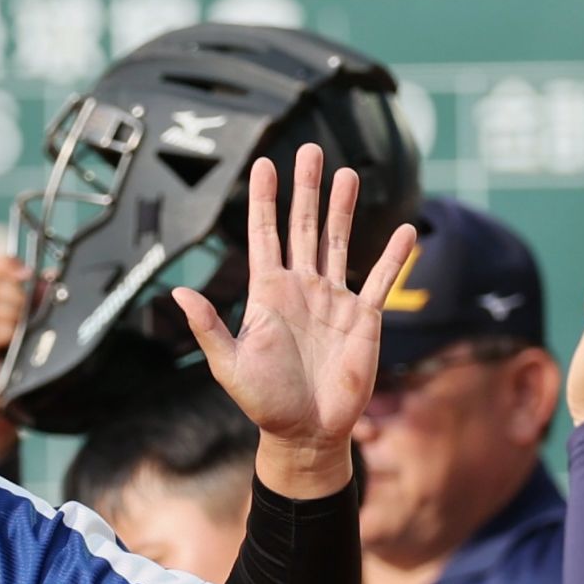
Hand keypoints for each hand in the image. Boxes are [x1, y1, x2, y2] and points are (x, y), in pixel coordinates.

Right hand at [0, 255, 30, 466]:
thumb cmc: (10, 376)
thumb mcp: (25, 334)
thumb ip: (35, 305)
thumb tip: (52, 278)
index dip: (8, 264)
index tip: (27, 273)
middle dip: (19, 295)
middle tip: (28, 316)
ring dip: (16, 316)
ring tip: (20, 334)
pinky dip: (8, 332)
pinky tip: (13, 343)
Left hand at [173, 146, 417, 497]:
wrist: (306, 433)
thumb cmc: (264, 403)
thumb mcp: (228, 365)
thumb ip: (207, 327)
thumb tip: (176, 293)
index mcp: (267, 294)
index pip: (264, 234)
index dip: (262, 199)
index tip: (263, 162)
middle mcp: (301, 289)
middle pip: (304, 227)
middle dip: (306, 189)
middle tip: (310, 150)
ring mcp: (334, 301)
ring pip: (339, 242)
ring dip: (344, 208)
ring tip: (349, 172)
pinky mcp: (364, 319)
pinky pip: (382, 280)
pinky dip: (395, 256)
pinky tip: (408, 229)